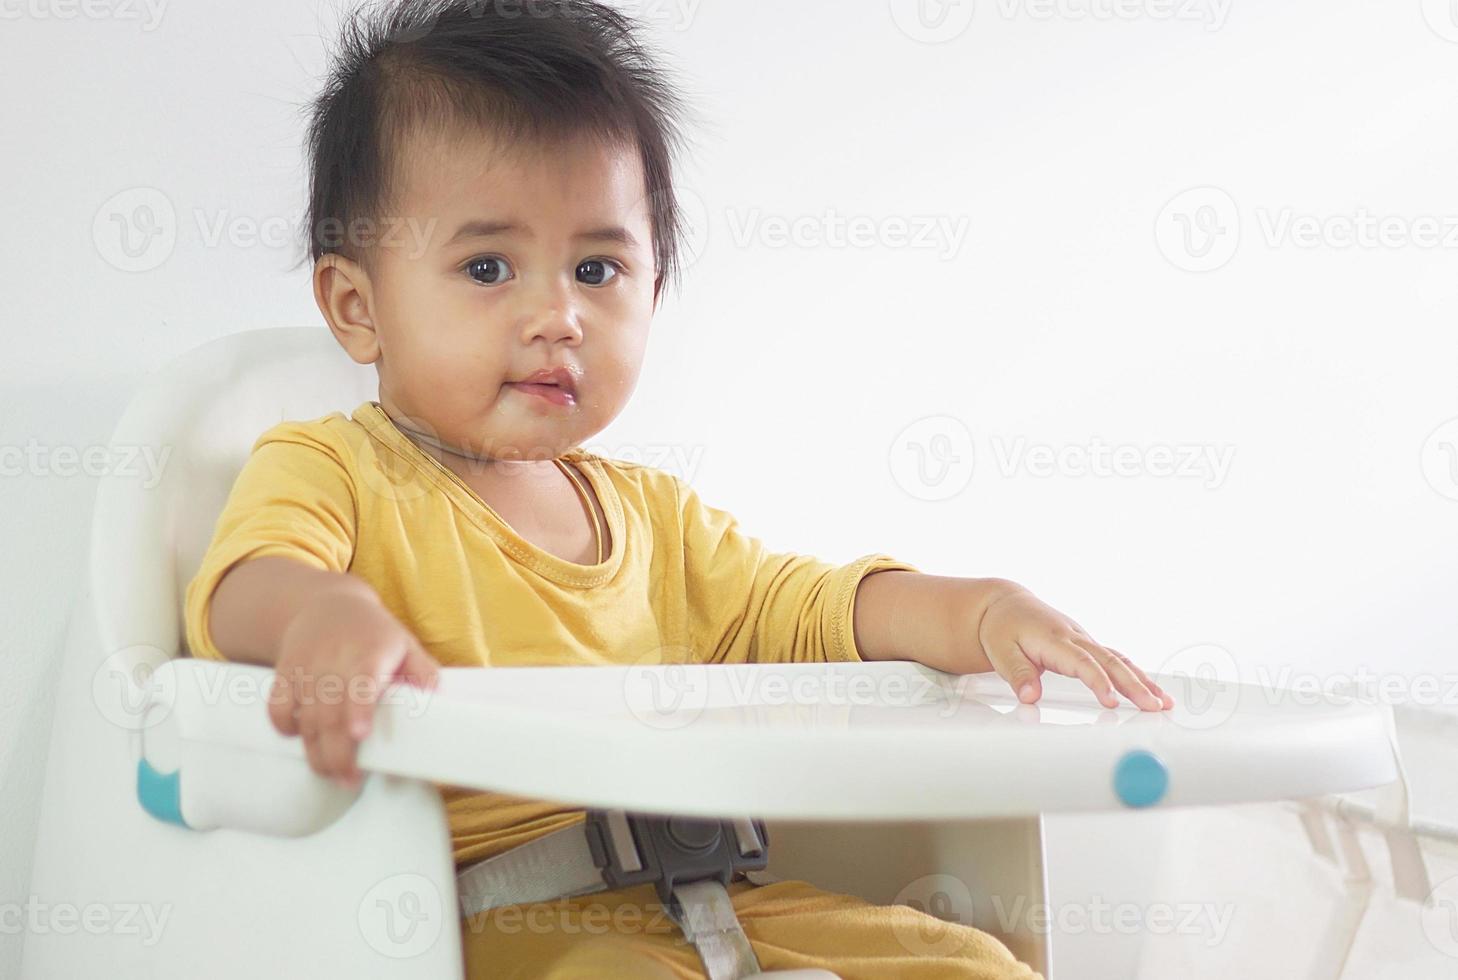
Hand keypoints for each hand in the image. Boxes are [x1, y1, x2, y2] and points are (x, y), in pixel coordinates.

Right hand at [267, 585, 439, 787]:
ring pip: (305, 717)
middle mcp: (335, 660)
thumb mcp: (407, 645)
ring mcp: (307, 667)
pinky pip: (277, 707)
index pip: (364, 682)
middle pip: (331, 713)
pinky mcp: (284, 674)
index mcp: (371, 653)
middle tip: (349, 779)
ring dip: (315, 751)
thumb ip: (424, 674)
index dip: (359, 709)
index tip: (359, 735)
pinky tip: (303, 741)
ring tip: (331, 774)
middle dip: (338, 753)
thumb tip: (433, 700)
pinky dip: (285, 728)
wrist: (328, 605)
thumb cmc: (373, 634)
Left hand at [977, 587, 1172, 711]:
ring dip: (1142, 681)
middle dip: (1134, 685)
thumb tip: (1030, 696)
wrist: (1007, 606)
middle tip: (1153, 706)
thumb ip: (1017, 674)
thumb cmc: (1003, 627)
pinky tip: (1150, 689)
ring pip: (1118, 659)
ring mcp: (1084, 640)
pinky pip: (1115, 659)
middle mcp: (1075, 638)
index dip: (1098, 682)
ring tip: (1162, 702)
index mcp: (1054, 639)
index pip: (1082, 663)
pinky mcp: (1088, 645)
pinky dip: (1134, 673)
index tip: (1111, 702)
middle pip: (1110, 662)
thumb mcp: (1000, 651)